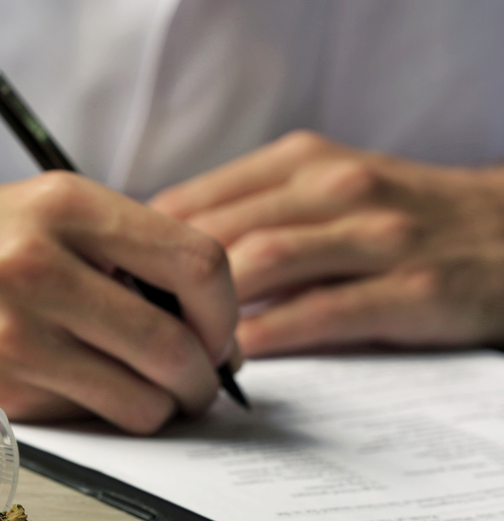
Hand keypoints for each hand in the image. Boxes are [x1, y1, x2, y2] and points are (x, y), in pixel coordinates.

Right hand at [0, 169, 236, 432]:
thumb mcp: (44, 206)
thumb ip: (124, 250)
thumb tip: (204, 320)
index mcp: (64, 205)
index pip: (197, 264)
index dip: (225, 310)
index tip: (217, 329)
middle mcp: (39, 269)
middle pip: (175, 345)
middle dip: (203, 377)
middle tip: (200, 380)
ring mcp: (14, 338)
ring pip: (138, 400)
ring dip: (162, 406)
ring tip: (153, 393)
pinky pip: (85, 417)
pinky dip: (103, 414)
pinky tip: (88, 390)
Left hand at [149, 131, 503, 356]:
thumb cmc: (395, 217)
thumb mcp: (322, 190)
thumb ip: (249, 214)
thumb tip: (158, 256)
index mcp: (300, 163)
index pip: (192, 201)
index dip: (138, 247)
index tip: (110, 285)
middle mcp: (333, 188)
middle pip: (217, 233)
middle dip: (161, 287)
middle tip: (127, 328)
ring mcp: (375, 235)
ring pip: (262, 264)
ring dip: (208, 314)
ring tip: (178, 349)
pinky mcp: (412, 287)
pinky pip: (323, 311)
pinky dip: (271, 335)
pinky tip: (241, 357)